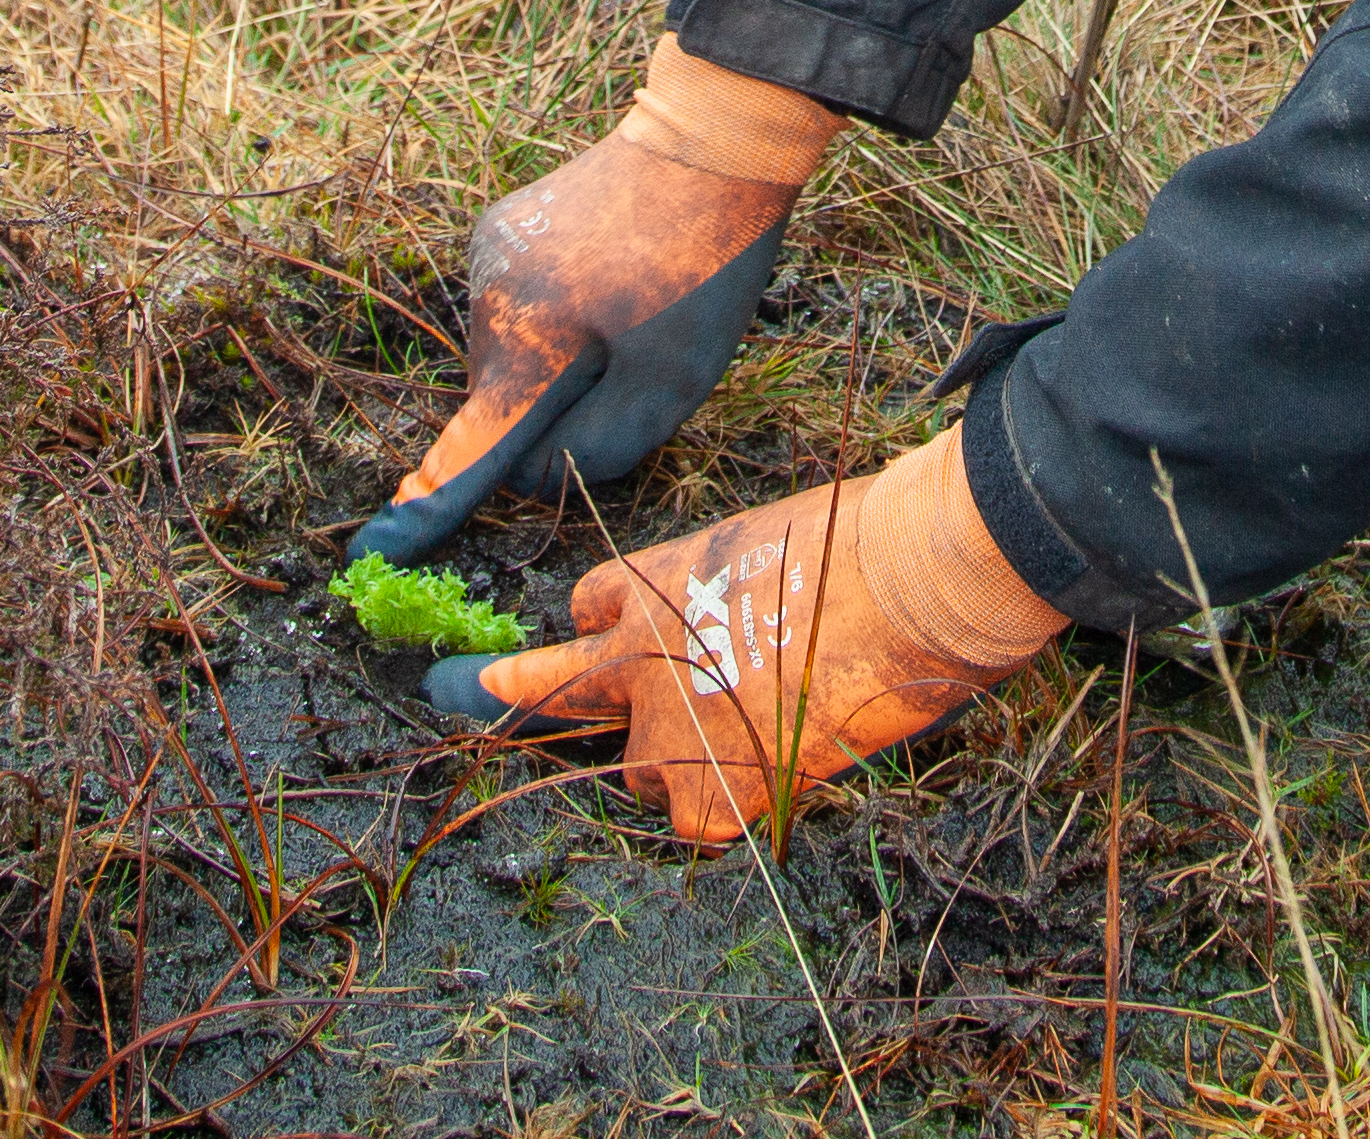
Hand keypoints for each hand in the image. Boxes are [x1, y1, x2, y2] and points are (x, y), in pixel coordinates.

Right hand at [360, 40, 833, 559]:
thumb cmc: (701, 265)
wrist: (711, 137)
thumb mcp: (671, 382)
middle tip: (644, 358)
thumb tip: (534, 475)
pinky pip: (521, 307)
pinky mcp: (504, 227)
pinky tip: (614, 275)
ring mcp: (488, 255)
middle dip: (560, 407)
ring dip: (563, 357)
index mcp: (524, 345)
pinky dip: (558, 317)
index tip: (370, 558)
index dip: (426, 513)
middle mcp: (485, 299)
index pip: (468, 451)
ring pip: (515, 354)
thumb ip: (595, 448)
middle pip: (506, 402)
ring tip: (639, 302)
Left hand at [429, 430, 1064, 842]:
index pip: (589, 609)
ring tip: (744, 746)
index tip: (604, 632)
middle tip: (467, 692)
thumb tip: (752, 628)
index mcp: (655, 583)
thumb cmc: (863, 547)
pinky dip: (729, 812)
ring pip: (638, 772)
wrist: (901, 589)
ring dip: (675, 766)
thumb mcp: (777, 547)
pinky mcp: (710, 790)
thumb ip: (735, 596)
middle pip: (551, 690)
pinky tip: (771, 784)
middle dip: (511, 694)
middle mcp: (637, 659)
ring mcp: (666, 730)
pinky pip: (697, 822)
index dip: (601, 625)